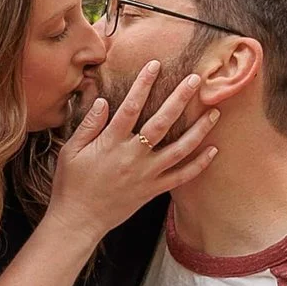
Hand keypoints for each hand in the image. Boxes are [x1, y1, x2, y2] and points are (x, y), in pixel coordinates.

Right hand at [46, 61, 217, 239]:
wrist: (78, 220)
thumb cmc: (71, 183)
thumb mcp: (71, 150)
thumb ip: (89, 125)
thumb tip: (103, 101)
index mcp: (111, 142)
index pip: (131, 106)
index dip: (144, 84)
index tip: (155, 65)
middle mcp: (132, 156)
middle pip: (162, 122)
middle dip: (180, 99)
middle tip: (196, 80)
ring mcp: (146, 174)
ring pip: (180, 149)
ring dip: (199, 130)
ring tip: (214, 112)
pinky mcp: (153, 190)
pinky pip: (181, 176)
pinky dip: (199, 164)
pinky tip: (212, 150)